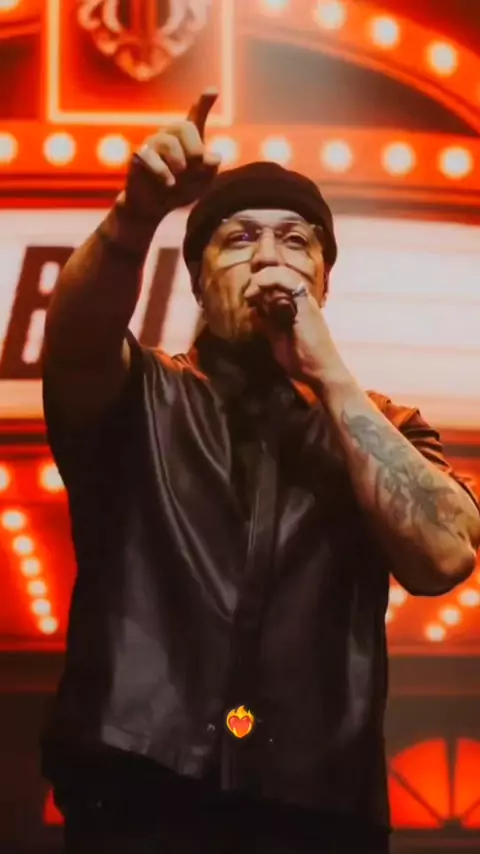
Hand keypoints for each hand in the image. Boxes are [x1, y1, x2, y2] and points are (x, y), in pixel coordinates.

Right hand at [122, 89, 220, 221]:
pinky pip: (150, 157)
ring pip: (167, 141)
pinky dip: (163, 172)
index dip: (204, 103)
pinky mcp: (138, 157)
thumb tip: (215, 157)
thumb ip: (210, 169)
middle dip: (194, 146)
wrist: (154, 207)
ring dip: (179, 161)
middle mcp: (169, 137)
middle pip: (183, 126)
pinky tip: (169, 183)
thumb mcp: (202, 183)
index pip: (195, 117)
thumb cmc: (180, 190)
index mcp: (187, 140)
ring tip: (180, 174)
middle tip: (197, 163)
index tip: (213, 91)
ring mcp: (152, 144)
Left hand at [245, 266, 342, 383]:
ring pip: (282, 272)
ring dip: (262, 278)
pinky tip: (259, 289)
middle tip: (248, 295)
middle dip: (258, 277)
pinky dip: (271, 280)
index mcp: (295, 304)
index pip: (277, 281)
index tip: (248, 295)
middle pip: (278, 271)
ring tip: (251, 294)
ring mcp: (304, 300)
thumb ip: (267, 324)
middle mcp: (301, 298)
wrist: (321, 371)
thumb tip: (253, 312)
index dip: (260, 280)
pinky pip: (289, 282)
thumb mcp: (277, 338)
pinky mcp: (305, 305)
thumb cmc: (301, 359)